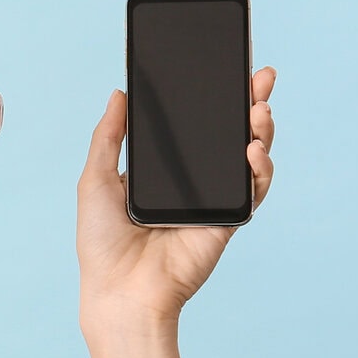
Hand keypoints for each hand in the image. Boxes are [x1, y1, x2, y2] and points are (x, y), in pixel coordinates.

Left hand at [78, 68, 276, 331]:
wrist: (119, 289)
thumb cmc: (101, 240)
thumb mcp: (95, 177)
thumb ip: (109, 136)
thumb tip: (119, 93)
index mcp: (163, 170)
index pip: (195, 125)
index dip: (214, 98)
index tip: (228, 68)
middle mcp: (193, 182)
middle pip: (229, 135)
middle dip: (250, 103)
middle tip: (261, 76)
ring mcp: (214, 200)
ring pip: (249, 157)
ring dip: (260, 130)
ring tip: (259, 108)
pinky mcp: (228, 220)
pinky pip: (252, 190)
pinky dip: (258, 168)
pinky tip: (252, 149)